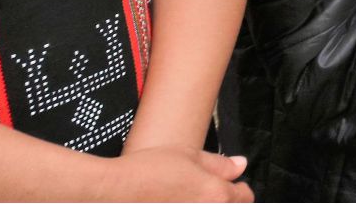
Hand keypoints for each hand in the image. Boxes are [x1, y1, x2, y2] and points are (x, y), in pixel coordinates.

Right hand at [100, 147, 252, 201]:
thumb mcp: (187, 156)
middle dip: (222, 201)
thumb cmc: (147, 171)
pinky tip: (171, 203)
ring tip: (182, 198)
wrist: (111, 193)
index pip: (245, 196)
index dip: (237, 188)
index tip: (229, 185)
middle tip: (199, 193)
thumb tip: (241, 165)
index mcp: (217, 195)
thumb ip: (219, 164)